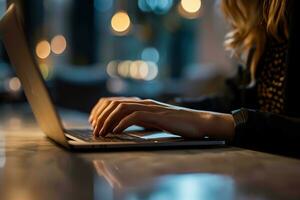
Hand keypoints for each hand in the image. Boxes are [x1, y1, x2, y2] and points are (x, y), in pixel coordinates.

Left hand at [89, 97, 234, 138]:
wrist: (198, 122)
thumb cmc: (177, 124)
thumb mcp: (153, 121)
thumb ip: (139, 121)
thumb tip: (121, 128)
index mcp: (141, 103)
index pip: (114, 101)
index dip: (100, 110)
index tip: (93, 121)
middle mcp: (143, 102)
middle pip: (114, 103)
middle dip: (100, 116)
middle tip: (94, 129)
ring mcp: (150, 107)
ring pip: (121, 108)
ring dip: (108, 121)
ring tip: (102, 133)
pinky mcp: (156, 114)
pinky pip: (134, 116)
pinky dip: (122, 124)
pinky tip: (117, 132)